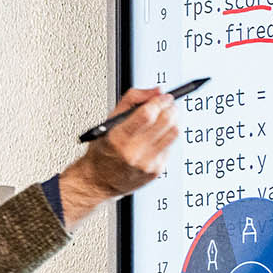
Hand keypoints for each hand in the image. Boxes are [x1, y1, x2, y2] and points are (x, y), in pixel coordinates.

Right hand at [59, 87, 179, 225]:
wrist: (98, 181)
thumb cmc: (103, 150)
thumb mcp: (109, 121)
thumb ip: (132, 100)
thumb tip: (156, 91)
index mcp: (118, 138)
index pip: (147, 114)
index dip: (159, 101)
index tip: (163, 96)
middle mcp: (133, 152)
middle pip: (165, 122)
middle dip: (170, 108)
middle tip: (168, 105)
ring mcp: (147, 163)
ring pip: (173, 133)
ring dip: (172, 121)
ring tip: (164, 120)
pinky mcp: (156, 171)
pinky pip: (170, 147)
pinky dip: (165, 139)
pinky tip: (155, 139)